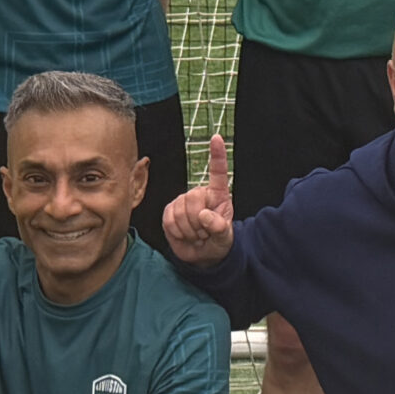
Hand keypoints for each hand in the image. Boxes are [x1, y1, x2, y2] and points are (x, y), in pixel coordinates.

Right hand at [161, 134, 234, 266]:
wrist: (202, 255)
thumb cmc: (218, 242)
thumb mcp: (225, 238)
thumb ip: (219, 227)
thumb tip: (204, 215)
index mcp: (218, 195)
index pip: (218, 173)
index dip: (217, 155)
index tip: (216, 138)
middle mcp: (200, 194)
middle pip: (192, 200)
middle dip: (198, 223)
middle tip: (205, 234)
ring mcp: (182, 202)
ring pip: (180, 212)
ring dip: (189, 231)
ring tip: (197, 235)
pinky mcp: (169, 212)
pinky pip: (169, 220)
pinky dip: (177, 233)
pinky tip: (185, 235)